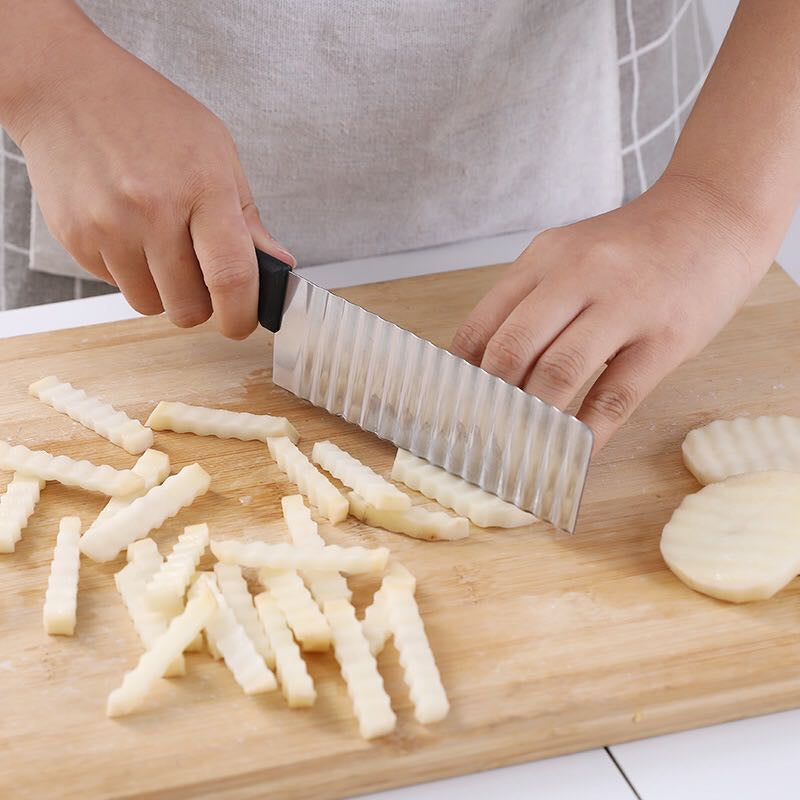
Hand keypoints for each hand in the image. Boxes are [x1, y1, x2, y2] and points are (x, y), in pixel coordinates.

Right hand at [10, 18, 292, 338]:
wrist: (69, 87)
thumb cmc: (151, 117)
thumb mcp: (218, 154)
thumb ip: (248, 219)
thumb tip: (277, 266)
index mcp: (202, 187)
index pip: (231, 277)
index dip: (242, 315)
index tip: (242, 323)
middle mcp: (153, 210)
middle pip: (188, 307)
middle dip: (202, 305)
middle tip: (201, 277)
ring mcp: (109, 226)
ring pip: (150, 304)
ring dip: (163, 291)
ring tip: (160, 246)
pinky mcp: (76, 238)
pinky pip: (116, 286)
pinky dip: (129, 272)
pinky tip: (128, 232)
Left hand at [450, 177, 769, 449]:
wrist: (714, 215)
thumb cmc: (633, 248)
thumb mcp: (569, 256)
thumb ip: (529, 302)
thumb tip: (485, 370)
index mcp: (543, 258)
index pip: (481, 326)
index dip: (460, 379)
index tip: (454, 412)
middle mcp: (576, 276)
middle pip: (512, 351)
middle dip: (491, 403)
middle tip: (484, 438)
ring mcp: (623, 305)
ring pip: (558, 374)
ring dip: (534, 420)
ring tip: (521, 450)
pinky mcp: (666, 336)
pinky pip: (617, 395)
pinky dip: (589, 431)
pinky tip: (576, 452)